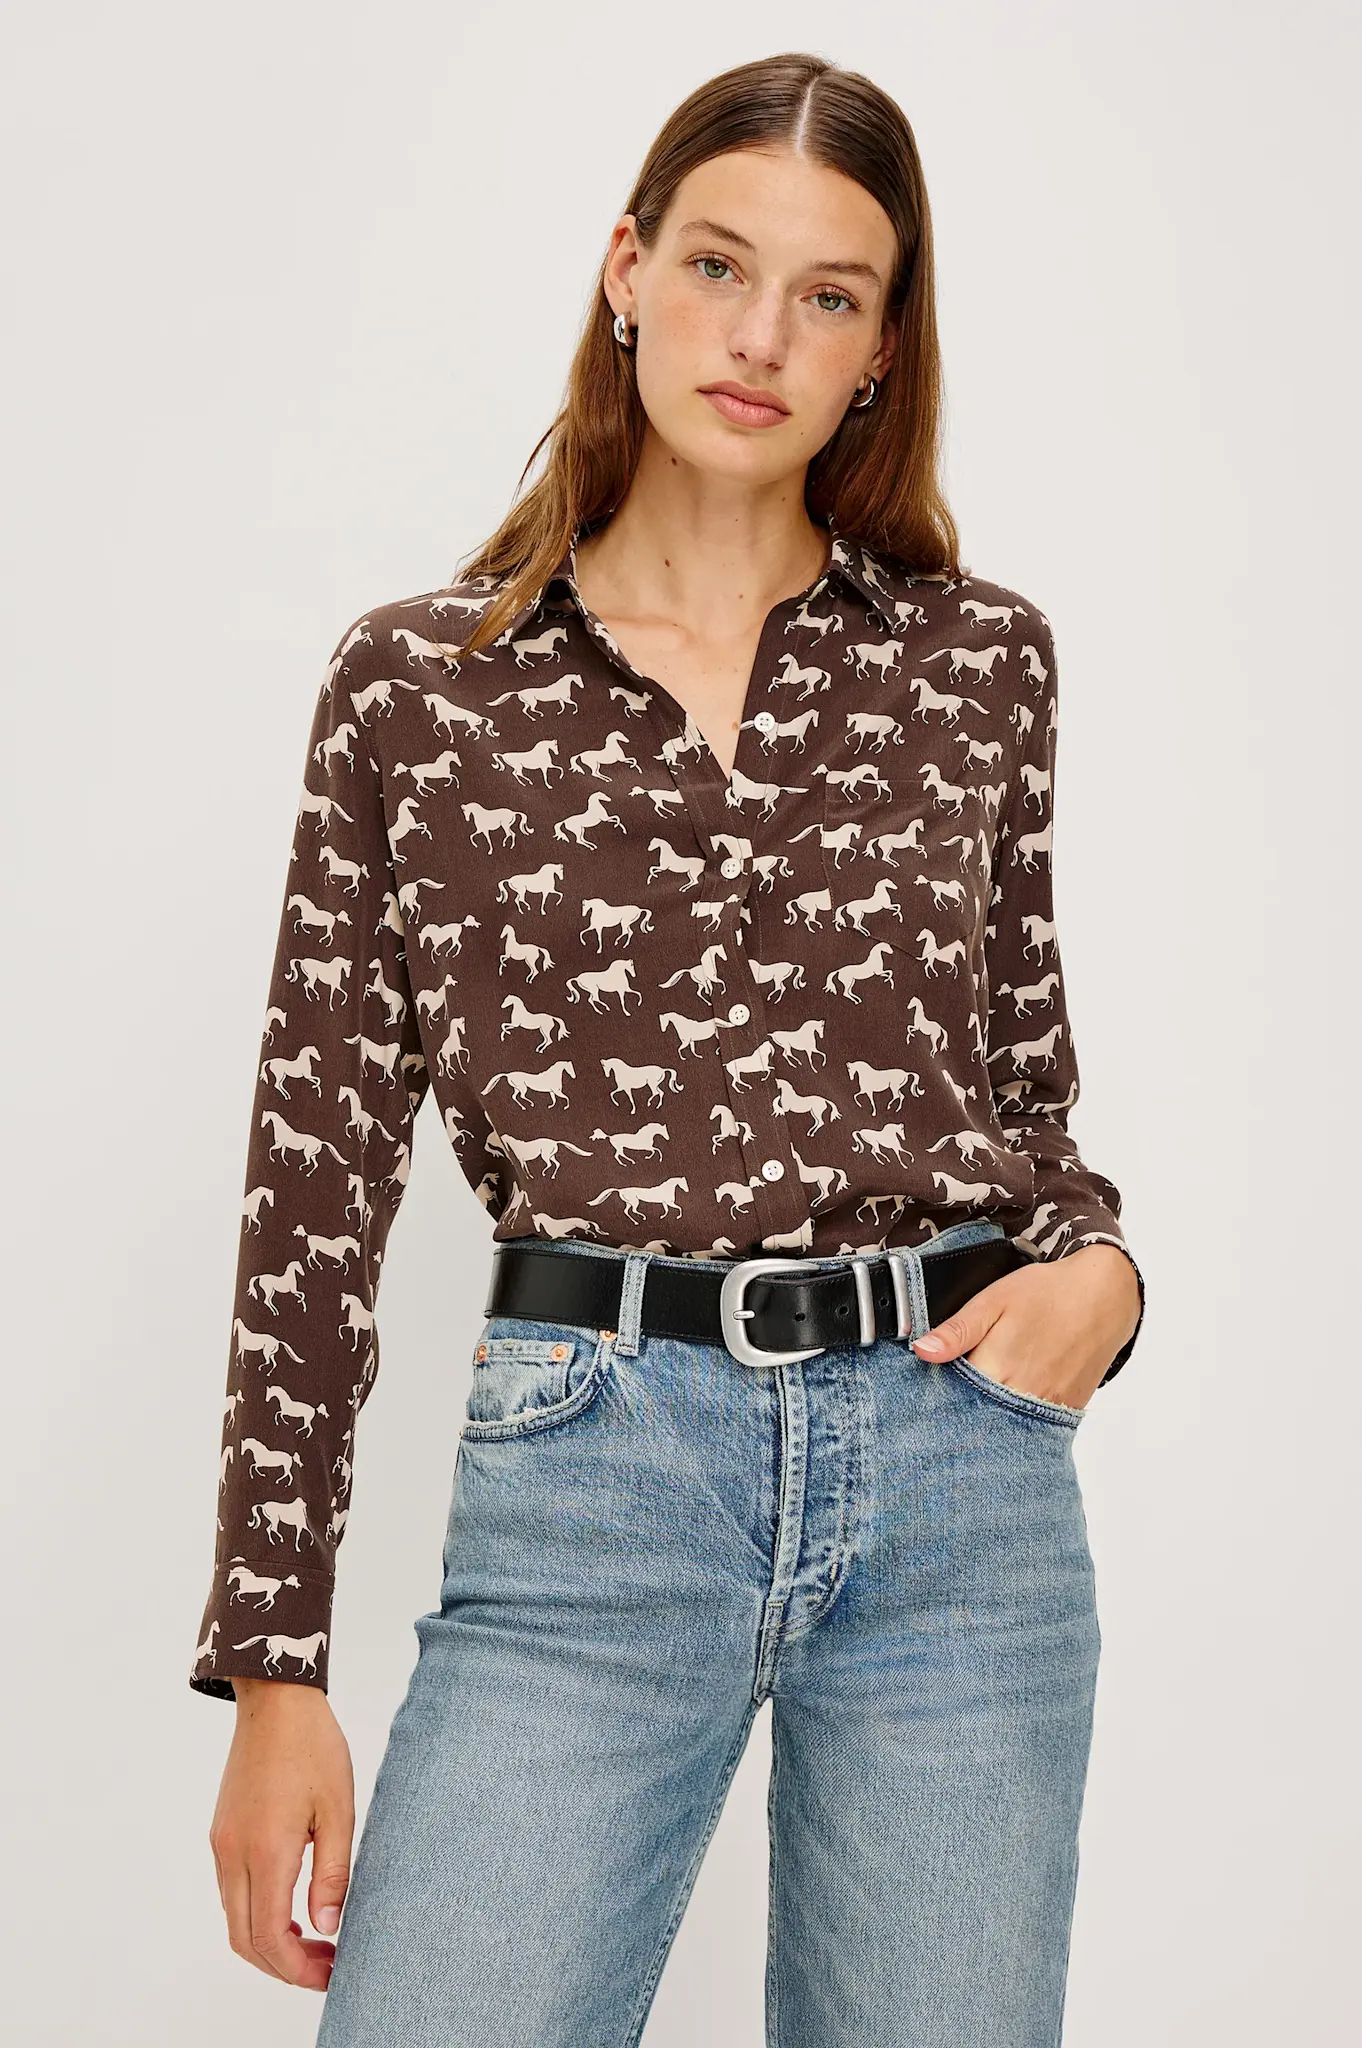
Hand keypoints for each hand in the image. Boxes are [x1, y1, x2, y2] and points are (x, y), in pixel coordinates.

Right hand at [209, 1678, 354, 1990]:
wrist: (274, 1700)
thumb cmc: (313, 1746)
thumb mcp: (339, 1809)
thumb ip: (333, 1874)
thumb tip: (327, 1928)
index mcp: (265, 1851)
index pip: (269, 1938)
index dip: (297, 1970)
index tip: (331, 1974)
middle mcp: (233, 1854)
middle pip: (245, 1940)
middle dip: (283, 1966)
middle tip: (326, 1967)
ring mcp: (222, 1844)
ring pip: (235, 1919)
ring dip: (270, 1943)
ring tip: (315, 1943)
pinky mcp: (222, 1833)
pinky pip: (233, 1892)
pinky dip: (258, 1914)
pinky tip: (293, 1909)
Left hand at [911, 1244, 1141, 1410]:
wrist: (1104, 1297)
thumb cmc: (1046, 1293)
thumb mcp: (993, 1301)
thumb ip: (957, 1331)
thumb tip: (920, 1351)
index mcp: (995, 1368)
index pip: (950, 1400)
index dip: (934, 1398)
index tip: (922, 1394)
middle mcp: (1020, 1396)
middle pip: (975, 1419)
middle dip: (958, 1413)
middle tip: (946, 1400)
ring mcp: (1045, 1408)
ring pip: (1003, 1426)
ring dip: (986, 1419)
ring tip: (976, 1401)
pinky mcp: (1063, 1412)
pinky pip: (1031, 1427)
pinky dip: (1014, 1421)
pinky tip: (1005, 1405)